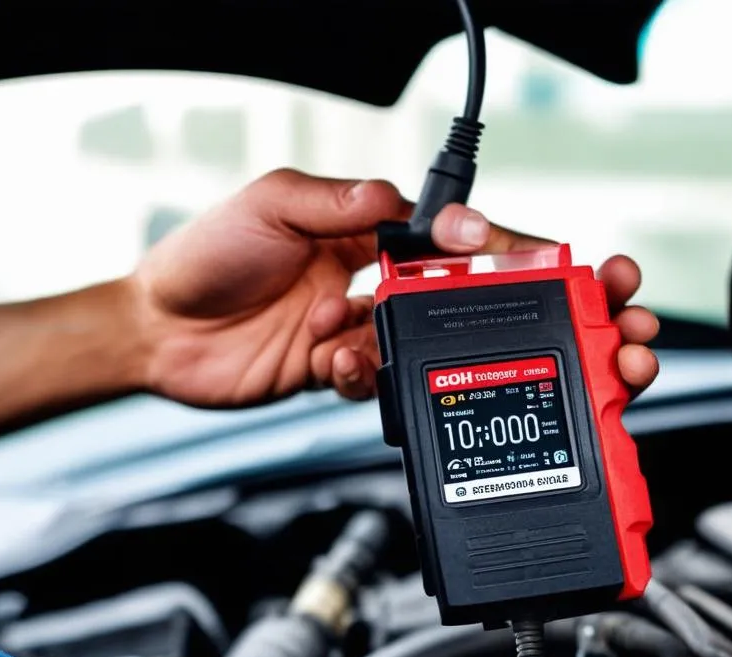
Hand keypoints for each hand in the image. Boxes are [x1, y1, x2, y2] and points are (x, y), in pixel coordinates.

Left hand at [131, 170, 659, 404]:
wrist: (159, 335)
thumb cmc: (206, 256)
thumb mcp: (271, 204)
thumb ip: (338, 202)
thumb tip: (398, 197)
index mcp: (371, 233)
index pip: (457, 238)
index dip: (508, 249)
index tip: (549, 261)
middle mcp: (379, 283)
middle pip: (469, 299)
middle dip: (525, 314)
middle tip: (573, 328)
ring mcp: (366, 333)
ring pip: (430, 348)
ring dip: (418, 352)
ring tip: (353, 339)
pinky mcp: (346, 376)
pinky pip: (382, 384)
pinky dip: (362, 377)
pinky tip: (328, 361)